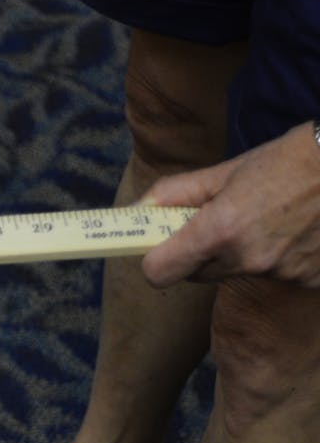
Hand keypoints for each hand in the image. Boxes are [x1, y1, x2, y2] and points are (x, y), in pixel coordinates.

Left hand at [139, 121, 319, 288]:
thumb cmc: (290, 161)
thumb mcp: (228, 171)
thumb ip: (177, 193)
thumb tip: (140, 208)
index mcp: (220, 230)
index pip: (159, 272)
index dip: (155, 261)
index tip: (160, 248)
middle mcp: (248, 259)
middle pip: (197, 274)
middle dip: (199, 253)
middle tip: (219, 222)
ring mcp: (281, 273)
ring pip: (238, 272)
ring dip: (243, 253)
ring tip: (269, 219)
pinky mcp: (310, 281)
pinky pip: (276, 275)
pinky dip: (279, 258)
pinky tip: (296, 231)